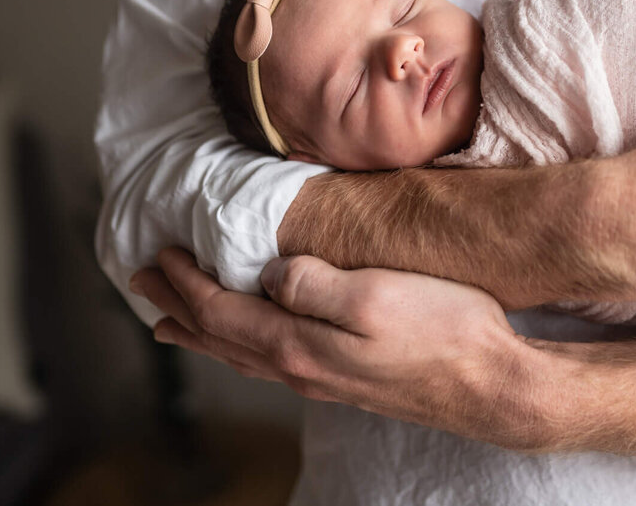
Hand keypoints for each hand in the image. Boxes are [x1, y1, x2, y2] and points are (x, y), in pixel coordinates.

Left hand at [129, 247, 538, 447]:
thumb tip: (267, 273)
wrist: (490, 383)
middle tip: (144, 284)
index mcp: (300, 344)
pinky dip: (241, 347)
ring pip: (244, 355)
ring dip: (204, 334)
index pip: (221, 311)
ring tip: (176, 322)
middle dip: (179, 308)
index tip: (161, 253)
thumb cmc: (443, 330)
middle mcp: (302, 368)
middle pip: (222, 337)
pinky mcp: (348, 381)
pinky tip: (251, 343)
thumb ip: (313, 283)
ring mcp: (325, 379)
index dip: (186, 282)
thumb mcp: (375, 293)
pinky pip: (271, 362)